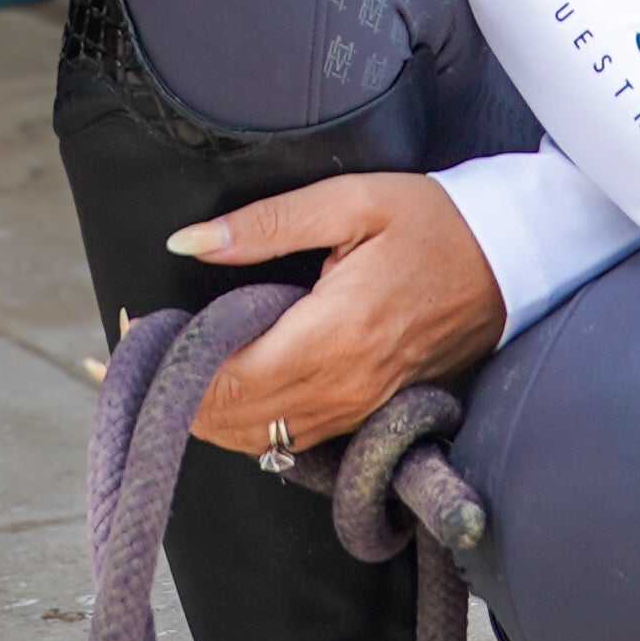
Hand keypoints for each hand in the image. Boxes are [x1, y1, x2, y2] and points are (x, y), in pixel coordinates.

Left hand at [164, 173, 505, 456]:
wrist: (510, 259)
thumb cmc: (433, 222)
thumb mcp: (350, 201)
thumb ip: (266, 225)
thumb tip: (189, 242)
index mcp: (335, 335)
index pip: (227, 378)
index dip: (170, 363)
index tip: (133, 332)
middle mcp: (344, 387)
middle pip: (232, 419)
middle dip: (172, 391)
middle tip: (130, 351)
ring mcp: (357, 407)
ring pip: (255, 439)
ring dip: (201, 412)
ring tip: (163, 366)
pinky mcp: (367, 411)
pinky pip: (288, 438)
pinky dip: (243, 423)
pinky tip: (218, 388)